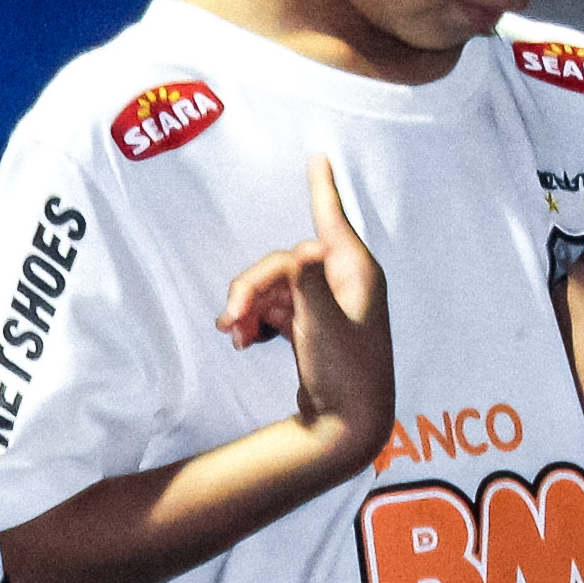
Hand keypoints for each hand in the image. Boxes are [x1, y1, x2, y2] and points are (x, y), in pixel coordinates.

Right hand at [218, 153, 395, 458]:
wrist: (347, 426)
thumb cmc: (345, 375)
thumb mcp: (325, 328)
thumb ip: (309, 285)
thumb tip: (304, 249)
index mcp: (355, 272)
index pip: (332, 219)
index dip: (321, 187)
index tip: (318, 156)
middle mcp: (342, 282)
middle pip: (283, 263)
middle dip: (251, 286)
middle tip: (227, 318)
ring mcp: (324, 304)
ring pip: (273, 287)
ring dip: (247, 307)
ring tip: (230, 335)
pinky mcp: (309, 326)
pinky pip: (273, 309)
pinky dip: (254, 321)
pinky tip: (240, 341)